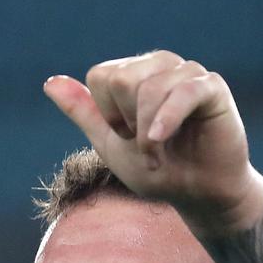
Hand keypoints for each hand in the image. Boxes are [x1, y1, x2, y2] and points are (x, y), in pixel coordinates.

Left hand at [44, 50, 262, 231]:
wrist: (200, 196)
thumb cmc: (159, 171)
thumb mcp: (111, 144)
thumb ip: (83, 113)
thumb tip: (49, 82)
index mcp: (136, 74)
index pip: (101, 76)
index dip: (108, 115)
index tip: (127, 137)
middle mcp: (161, 66)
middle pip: (121, 79)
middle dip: (126, 122)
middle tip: (146, 146)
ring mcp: (188, 74)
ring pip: (149, 87)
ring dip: (146, 133)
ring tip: (158, 155)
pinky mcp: (212, 88)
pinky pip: (183, 91)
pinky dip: (166, 119)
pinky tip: (159, 140)